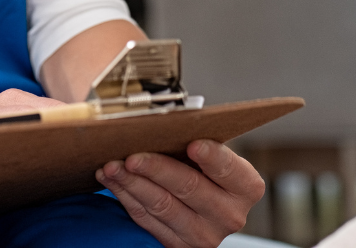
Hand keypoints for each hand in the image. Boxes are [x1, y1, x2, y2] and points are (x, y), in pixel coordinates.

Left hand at [96, 139, 263, 247]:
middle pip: (189, 187)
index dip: (212, 157)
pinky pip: (146, 219)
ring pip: (162, 205)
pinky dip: (126, 196)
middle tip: (132, 156)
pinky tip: (112, 179)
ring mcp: (204, 235)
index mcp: (245, 186)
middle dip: (156, 169)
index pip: (229, 169)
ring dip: (132, 183)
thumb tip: (163, 119)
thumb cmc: (203, 165)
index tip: (193, 144)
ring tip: (110, 165)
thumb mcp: (210, 150)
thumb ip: (196, 138)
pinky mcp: (178, 246)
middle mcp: (230, 214)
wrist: (202, 203)